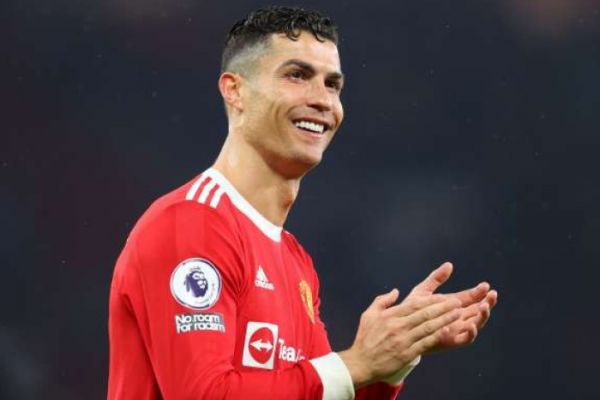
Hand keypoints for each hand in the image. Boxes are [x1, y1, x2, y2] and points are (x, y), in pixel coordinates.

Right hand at [338, 287, 461, 386]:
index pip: (415, 305)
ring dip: (445, 320)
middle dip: (443, 308)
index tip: (444, 297)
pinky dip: (437, 336)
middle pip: (425, 314)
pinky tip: (447, 331)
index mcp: (390, 316)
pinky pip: (425, 343)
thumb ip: (382, 301)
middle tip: (457, 302)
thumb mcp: (368, 315)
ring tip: (458, 314)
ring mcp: (403, 340)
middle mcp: (398, 326)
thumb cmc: (365, 338)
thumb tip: (396, 291)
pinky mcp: (407, 354)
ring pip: (428, 328)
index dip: (432, 300)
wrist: (361, 363)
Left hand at [409, 262, 497, 351]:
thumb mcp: (424, 291)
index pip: (470, 298)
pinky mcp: (451, 341)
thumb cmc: (412, 310)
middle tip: (492, 294)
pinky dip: (470, 334)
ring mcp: (455, 330)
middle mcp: (457, 318)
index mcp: (453, 306)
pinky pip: (465, 340)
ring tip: (485, 306)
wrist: (403, 329)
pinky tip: (472, 325)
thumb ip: (435, 279)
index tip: (485, 285)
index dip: (479, 292)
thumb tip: (449, 264)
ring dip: (482, 316)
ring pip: (476, 324)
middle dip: (487, 303)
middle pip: (478, 311)